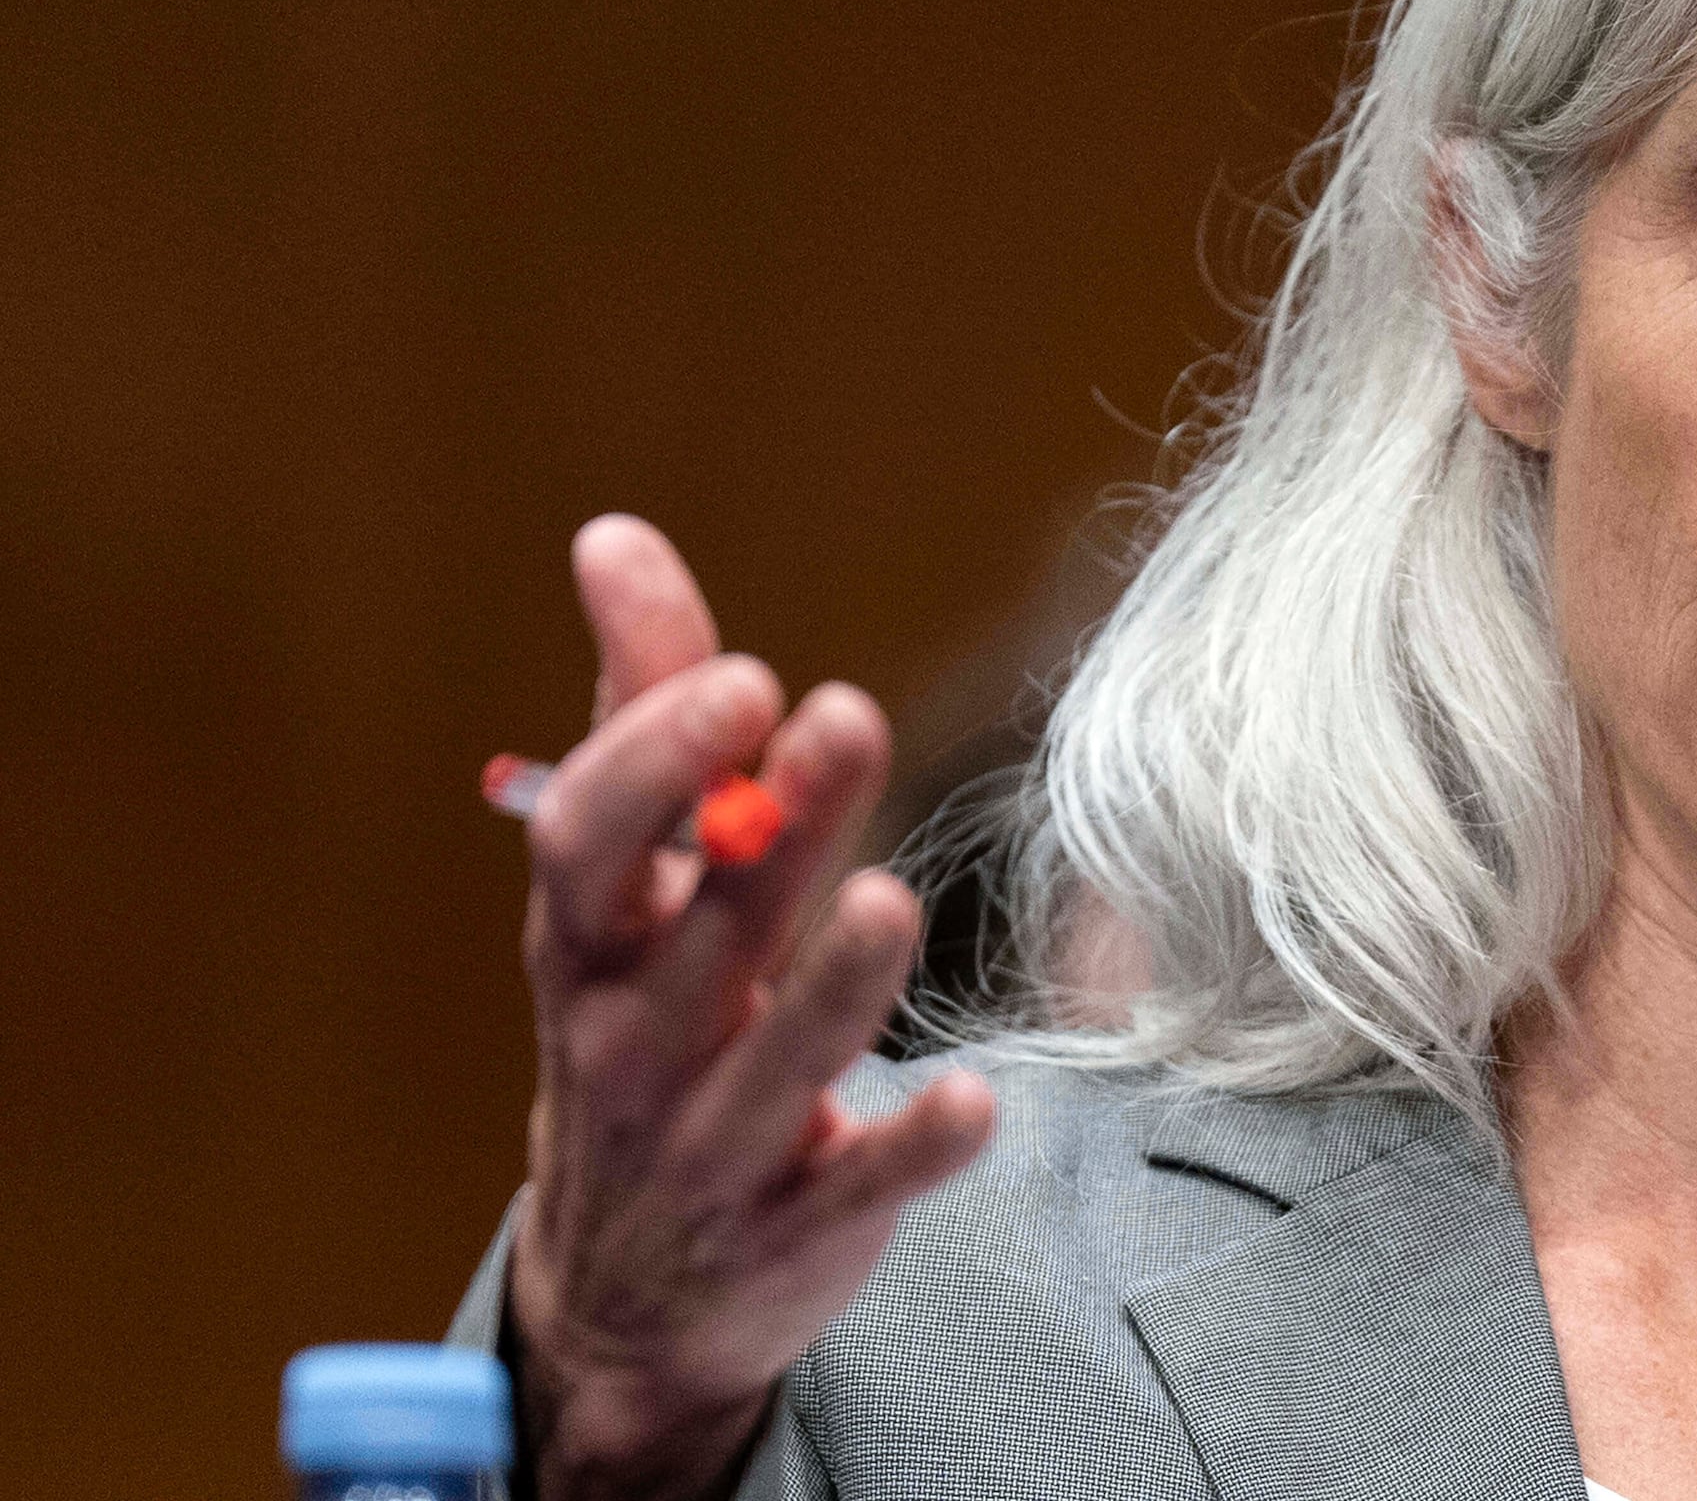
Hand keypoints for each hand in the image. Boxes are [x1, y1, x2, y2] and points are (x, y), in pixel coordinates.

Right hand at [504, 515, 996, 1499]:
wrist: (622, 1292)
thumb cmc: (640, 1021)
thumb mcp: (622, 882)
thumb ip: (644, 710)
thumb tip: (614, 538)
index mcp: (587, 943)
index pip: (591, 845)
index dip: (655, 761)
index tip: (740, 680)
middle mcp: (632, 1042)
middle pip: (703, 930)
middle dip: (772, 829)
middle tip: (845, 715)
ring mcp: (709, 1143)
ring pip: (774, 1063)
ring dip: (832, 986)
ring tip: (887, 898)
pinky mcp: (795, 1226)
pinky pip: (856, 1186)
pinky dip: (914, 1149)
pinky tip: (974, 1100)